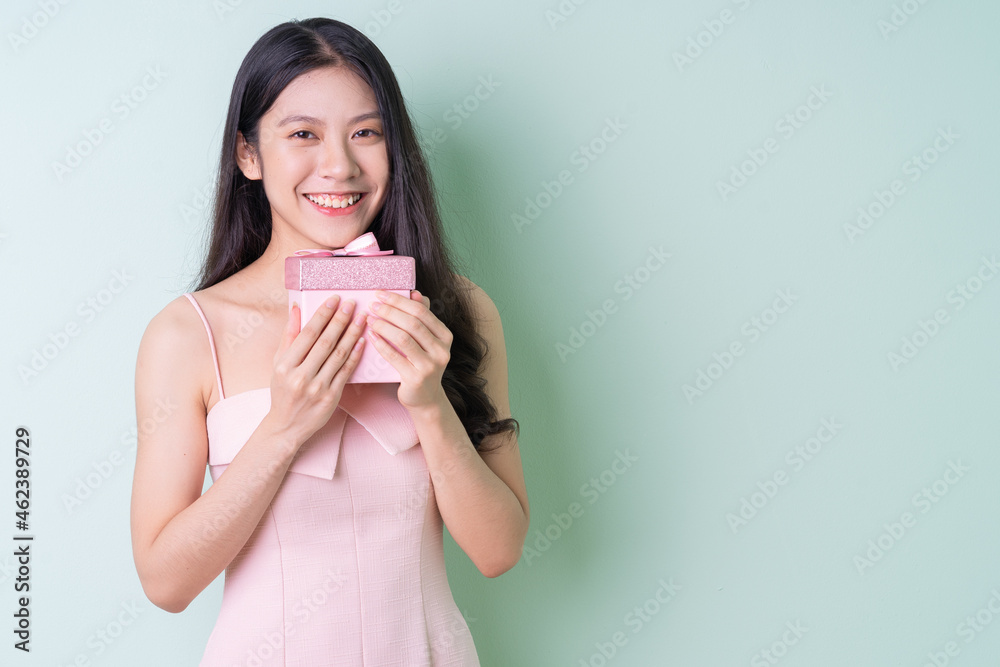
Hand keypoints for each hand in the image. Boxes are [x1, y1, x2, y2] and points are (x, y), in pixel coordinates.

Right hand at [266, 295, 366, 447]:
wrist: (286, 426)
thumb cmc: (282, 391)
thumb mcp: (278, 363)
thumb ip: (288, 335)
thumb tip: (296, 307)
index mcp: (285, 365)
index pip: (308, 334)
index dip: (323, 315)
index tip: (335, 300)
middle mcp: (300, 376)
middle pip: (326, 342)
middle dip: (341, 320)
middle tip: (353, 303)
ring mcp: (317, 388)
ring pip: (339, 355)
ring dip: (352, 334)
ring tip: (362, 318)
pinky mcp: (331, 397)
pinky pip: (346, 371)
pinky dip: (355, 355)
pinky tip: (363, 340)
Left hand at [364, 289, 452, 410]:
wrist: (425, 398)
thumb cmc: (421, 363)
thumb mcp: (426, 340)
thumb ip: (422, 318)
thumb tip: (415, 293)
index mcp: (445, 336)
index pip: (421, 311)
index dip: (400, 300)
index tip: (381, 294)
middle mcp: (442, 350)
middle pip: (412, 323)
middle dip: (390, 311)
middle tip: (373, 305)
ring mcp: (430, 366)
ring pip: (403, 338)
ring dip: (383, 326)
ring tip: (370, 319)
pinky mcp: (416, 378)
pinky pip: (394, 357)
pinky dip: (381, 344)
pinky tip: (371, 336)